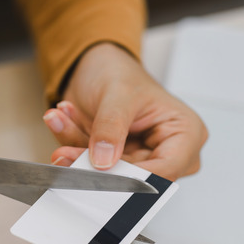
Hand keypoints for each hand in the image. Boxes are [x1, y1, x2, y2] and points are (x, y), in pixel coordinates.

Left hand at [42, 42, 206, 180]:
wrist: (97, 66)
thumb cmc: (120, 73)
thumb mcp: (118, 93)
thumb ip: (111, 127)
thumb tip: (104, 160)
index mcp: (185, 133)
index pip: (165, 170)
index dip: (133, 177)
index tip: (102, 172)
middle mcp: (166, 151)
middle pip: (131, 175)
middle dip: (93, 161)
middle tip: (65, 151)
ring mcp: (138, 159)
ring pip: (105, 171)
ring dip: (75, 148)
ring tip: (58, 120)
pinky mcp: (113, 161)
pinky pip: (88, 163)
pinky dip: (71, 142)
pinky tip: (61, 119)